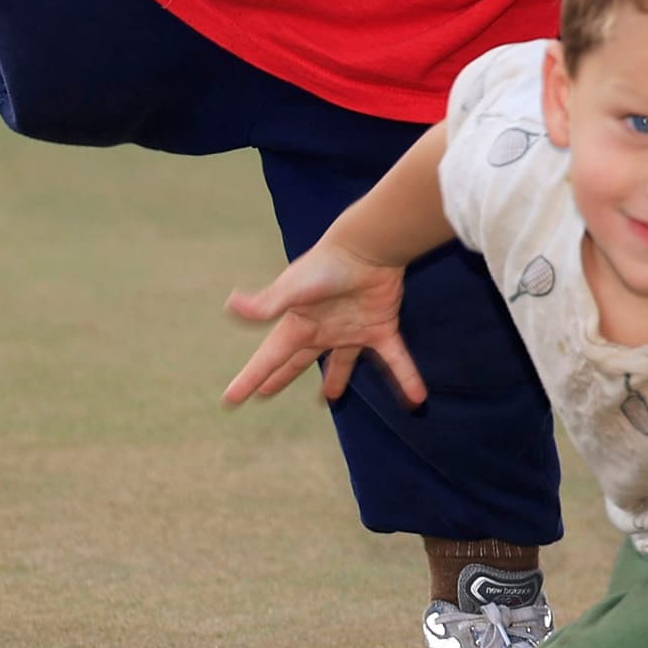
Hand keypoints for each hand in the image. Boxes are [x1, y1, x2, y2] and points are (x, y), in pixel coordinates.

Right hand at [221, 244, 421, 409]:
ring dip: (336, 381)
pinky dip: (406, 378)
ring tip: (330, 398)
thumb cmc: (326, 266)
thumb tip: (231, 305)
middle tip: (266, 392)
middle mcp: (322, 331)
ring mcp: (352, 330)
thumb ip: (266, 305)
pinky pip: (395, 359)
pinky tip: (416, 400)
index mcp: (298, 325)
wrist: (368, 247)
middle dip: (281, 376)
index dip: (250, 378)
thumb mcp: (292, 288)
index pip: (268, 358)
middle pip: (298, 361)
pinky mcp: (381, 327)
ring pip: (342, 363)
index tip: (230, 399)